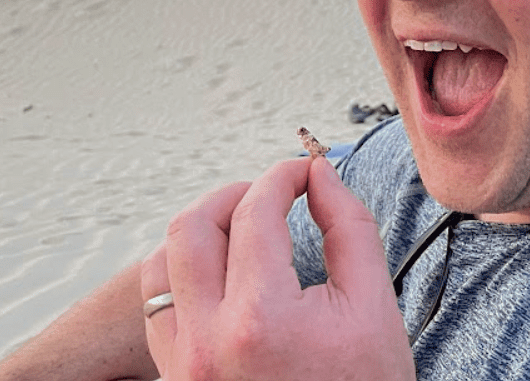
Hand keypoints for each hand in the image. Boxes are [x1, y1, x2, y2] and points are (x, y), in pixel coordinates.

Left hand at [140, 156, 414, 380]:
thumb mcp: (373, 305)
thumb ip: (348, 225)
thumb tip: (320, 174)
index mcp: (261, 319)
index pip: (257, 211)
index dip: (283, 175)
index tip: (304, 170)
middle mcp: (206, 342)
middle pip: (192, 226)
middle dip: (235, 193)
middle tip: (272, 193)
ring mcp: (182, 365)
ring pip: (160, 263)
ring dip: (201, 230)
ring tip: (243, 227)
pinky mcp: (174, 378)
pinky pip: (156, 305)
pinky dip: (182, 271)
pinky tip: (221, 270)